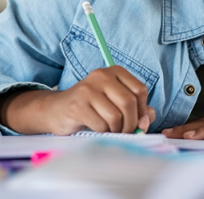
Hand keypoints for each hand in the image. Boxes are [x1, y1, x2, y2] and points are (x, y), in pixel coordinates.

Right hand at [0, 65, 155, 134]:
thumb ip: (137, 110)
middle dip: (131, 123)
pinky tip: (97, 129)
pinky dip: (103, 132)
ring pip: (116, 116)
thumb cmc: (92, 108)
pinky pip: (101, 124)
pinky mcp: (78, 105)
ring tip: (111, 130)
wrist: (57, 110)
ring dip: (117, 130)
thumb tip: (146, 121)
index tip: (137, 120)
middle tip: (126, 131)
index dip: (142, 110)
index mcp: (114, 71)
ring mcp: (88, 89)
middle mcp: (101, 76)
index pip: (140, 90)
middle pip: (129, 102)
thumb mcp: (116, 104)